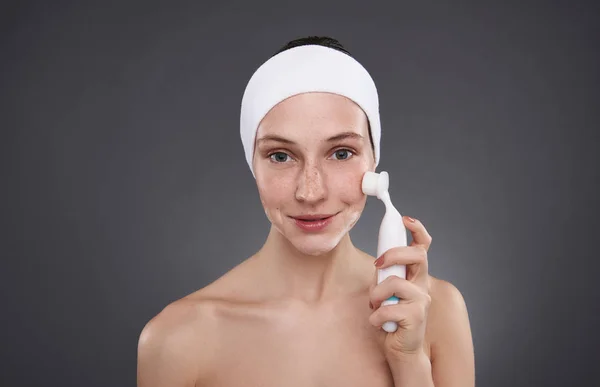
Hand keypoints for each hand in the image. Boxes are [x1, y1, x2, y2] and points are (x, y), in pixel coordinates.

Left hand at [368, 216, 432, 359]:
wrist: (400, 349)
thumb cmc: (391, 318)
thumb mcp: (386, 291)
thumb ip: (385, 275)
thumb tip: (378, 262)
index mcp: (415, 276)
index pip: (423, 247)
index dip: (418, 231)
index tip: (406, 219)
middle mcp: (422, 285)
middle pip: (417, 256)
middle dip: (394, 254)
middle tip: (378, 265)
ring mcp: (422, 301)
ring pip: (395, 283)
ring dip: (377, 295)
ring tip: (375, 306)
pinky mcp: (416, 317)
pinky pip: (387, 308)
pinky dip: (376, 317)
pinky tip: (379, 323)